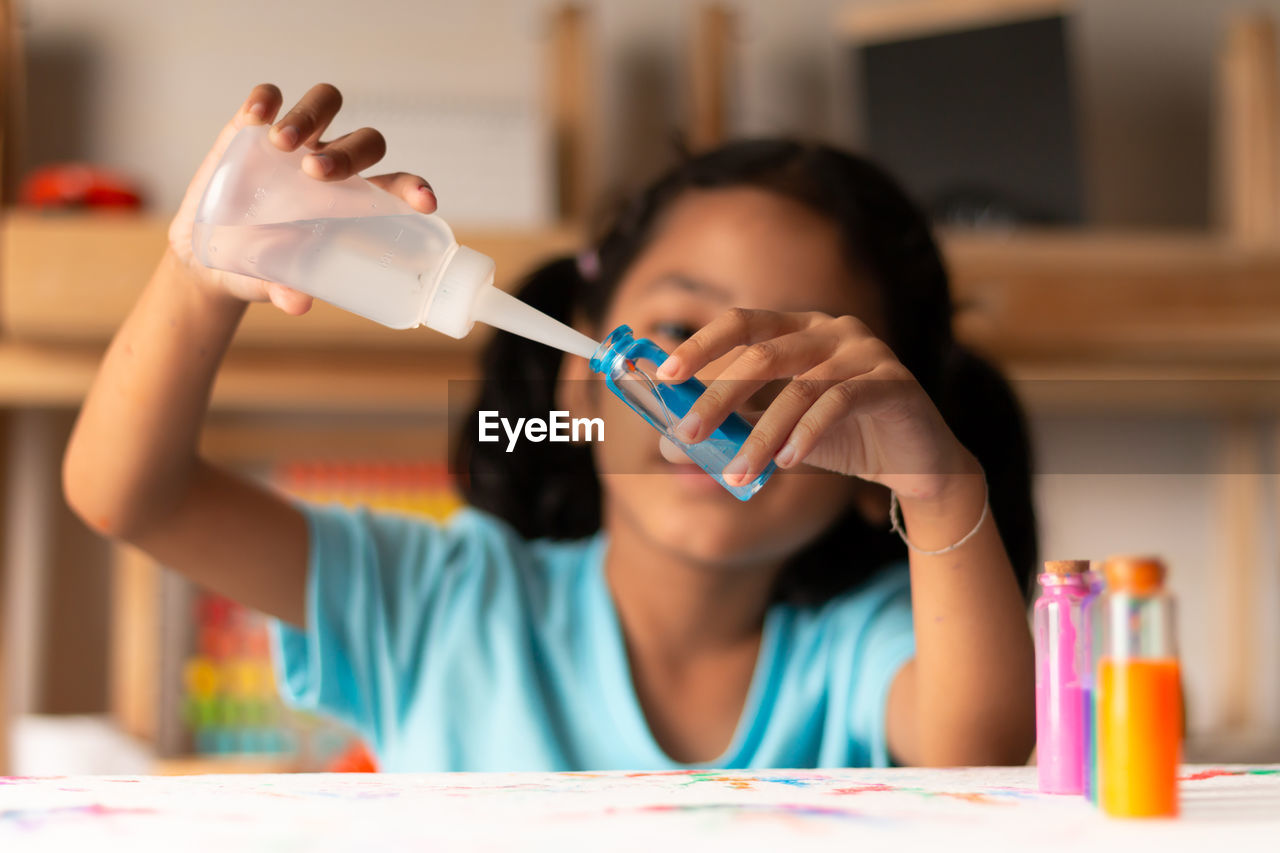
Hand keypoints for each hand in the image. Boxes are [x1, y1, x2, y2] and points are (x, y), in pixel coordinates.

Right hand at [167, 83, 437, 313]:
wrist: (208, 249)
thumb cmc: (258, 266)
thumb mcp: (269, 280)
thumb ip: (284, 289)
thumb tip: (298, 303)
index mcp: (353, 203)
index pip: (396, 186)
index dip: (413, 188)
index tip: (423, 202)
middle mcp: (332, 166)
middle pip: (365, 141)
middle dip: (347, 153)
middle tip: (314, 173)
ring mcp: (296, 141)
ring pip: (325, 104)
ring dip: (310, 116)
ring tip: (282, 143)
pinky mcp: (253, 126)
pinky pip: (270, 97)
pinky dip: (266, 99)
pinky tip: (257, 116)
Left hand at [654, 308, 979, 502]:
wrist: (916, 465)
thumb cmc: (840, 440)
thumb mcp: (777, 433)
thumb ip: (731, 430)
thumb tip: (668, 445)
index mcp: (798, 328)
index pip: (741, 323)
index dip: (700, 345)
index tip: (664, 376)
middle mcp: (831, 329)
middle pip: (762, 356)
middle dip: (718, 400)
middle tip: (686, 438)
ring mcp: (865, 351)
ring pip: (797, 389)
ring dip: (760, 436)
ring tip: (736, 475)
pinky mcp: (892, 381)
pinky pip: (839, 403)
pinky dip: (806, 435)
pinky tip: (785, 464)